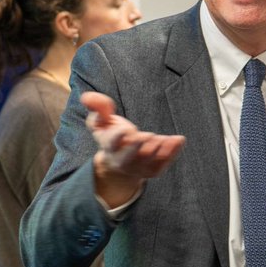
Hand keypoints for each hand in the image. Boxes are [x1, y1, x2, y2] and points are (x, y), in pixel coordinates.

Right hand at [82, 91, 184, 206]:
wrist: (119, 164)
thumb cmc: (111, 135)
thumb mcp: (101, 121)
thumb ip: (97, 107)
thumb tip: (86, 97)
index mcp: (109, 146)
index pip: (110, 142)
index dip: (116, 136)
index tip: (124, 128)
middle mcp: (122, 160)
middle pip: (128, 158)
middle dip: (137, 148)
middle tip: (148, 136)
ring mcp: (138, 167)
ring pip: (148, 162)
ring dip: (158, 151)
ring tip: (168, 139)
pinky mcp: (153, 170)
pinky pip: (163, 163)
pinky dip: (172, 153)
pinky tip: (179, 140)